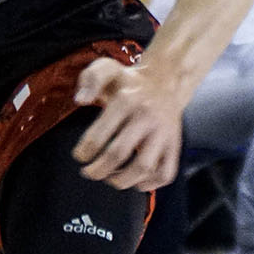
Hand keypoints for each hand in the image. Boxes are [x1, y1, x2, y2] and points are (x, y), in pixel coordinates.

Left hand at [71, 56, 185, 188]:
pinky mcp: (175, 145)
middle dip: (98, 170)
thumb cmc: (129, 81)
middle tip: (88, 173)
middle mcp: (147, 118)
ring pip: (144, 167)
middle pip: (119, 153)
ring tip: (109, 178)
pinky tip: (134, 182)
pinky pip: (165, 173)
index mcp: (127, 100)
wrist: (166, 81)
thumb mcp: (107, 69)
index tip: (78, 157)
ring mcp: (163, 133)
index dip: (85, 150)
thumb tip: (80, 100)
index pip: (101, 133)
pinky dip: (149, 185)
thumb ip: (90, 79)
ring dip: (122, 180)